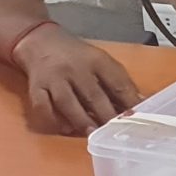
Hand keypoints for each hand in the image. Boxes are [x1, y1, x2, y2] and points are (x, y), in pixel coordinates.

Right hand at [18, 27, 140, 135]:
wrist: (41, 42)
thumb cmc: (76, 56)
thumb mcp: (100, 61)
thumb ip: (118, 80)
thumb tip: (139, 102)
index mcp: (97, 60)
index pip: (116, 81)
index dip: (127, 100)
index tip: (135, 116)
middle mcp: (75, 69)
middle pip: (93, 94)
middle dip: (105, 114)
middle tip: (114, 131)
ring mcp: (54, 79)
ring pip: (68, 102)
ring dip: (81, 120)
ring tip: (93, 134)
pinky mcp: (35, 88)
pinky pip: (42, 106)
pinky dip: (53, 119)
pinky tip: (65, 128)